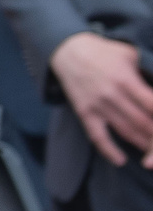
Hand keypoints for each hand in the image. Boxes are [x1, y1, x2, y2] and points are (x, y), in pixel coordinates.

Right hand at [51, 32, 152, 165]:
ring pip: (127, 132)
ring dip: (144, 145)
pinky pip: (97, 136)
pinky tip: (120, 160)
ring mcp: (98, 105)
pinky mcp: (84, 112)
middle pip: (143, 123)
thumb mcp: (129, 53)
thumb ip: (147, 69)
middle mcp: (113, 95)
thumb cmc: (103, 52)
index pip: (152, 105)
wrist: (67, 51)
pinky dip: (109, 150)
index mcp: (126, 79)